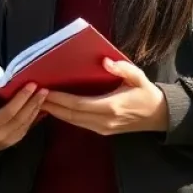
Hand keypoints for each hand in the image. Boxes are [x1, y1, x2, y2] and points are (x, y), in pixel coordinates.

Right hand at [0, 83, 49, 153]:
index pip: (9, 112)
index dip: (21, 99)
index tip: (31, 85)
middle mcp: (2, 135)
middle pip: (21, 118)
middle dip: (33, 102)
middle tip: (43, 89)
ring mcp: (10, 140)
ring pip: (27, 124)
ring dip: (36, 109)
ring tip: (44, 95)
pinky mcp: (15, 141)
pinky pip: (28, 129)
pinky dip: (36, 118)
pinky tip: (42, 108)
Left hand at [40, 58, 168, 134]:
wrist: (160, 116)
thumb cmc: (146, 93)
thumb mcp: (138, 77)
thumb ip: (122, 69)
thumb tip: (105, 61)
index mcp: (111, 107)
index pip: (78, 104)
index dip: (59, 99)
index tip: (44, 90)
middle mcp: (105, 121)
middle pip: (71, 115)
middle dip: (51, 105)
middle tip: (33, 94)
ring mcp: (103, 128)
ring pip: (73, 122)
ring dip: (55, 112)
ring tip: (38, 100)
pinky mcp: (103, 131)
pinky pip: (79, 123)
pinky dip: (64, 116)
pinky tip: (54, 108)